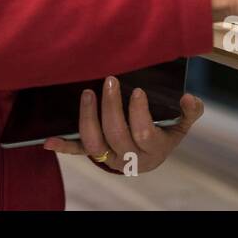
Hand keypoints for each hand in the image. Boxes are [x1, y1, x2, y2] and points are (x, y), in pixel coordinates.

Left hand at [41, 75, 203, 173]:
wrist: (148, 157)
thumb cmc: (164, 132)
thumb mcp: (181, 125)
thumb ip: (190, 112)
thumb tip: (189, 98)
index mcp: (154, 149)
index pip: (144, 134)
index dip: (139, 113)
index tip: (138, 90)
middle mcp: (130, 158)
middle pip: (116, 135)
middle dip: (111, 107)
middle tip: (110, 79)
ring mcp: (109, 158)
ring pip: (94, 144)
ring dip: (87, 118)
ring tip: (88, 93)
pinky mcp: (95, 155)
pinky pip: (77, 153)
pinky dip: (63, 147)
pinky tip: (47, 141)